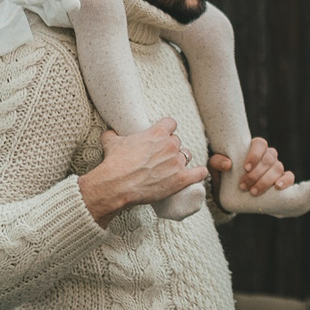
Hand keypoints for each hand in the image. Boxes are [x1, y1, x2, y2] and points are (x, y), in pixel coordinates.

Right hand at [78, 117, 198, 221]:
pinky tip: (197, 174)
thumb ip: (113, 135)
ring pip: (186, 155)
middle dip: (170, 149)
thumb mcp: (112, 143)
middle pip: (177, 142)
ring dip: (180, 161)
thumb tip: (109, 133)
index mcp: (157, 133)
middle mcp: (170, 145)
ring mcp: (177, 162)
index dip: (167, 130)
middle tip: (160, 158)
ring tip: (171, 168)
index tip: (163, 136)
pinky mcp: (181, 179)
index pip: (171, 123)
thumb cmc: (115, 164)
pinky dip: (199, 174)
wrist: (116, 185)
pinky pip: (199, 173)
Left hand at [213, 136, 294, 196]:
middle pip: (269, 159)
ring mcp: (276, 167)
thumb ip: (217, 162)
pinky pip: (289, 176)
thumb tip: (228, 164)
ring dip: (266, 181)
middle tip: (243, 186)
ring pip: (278, 168)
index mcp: (254, 148)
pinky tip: (278, 187)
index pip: (260, 144)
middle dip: (256, 174)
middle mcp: (268, 156)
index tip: (245, 168)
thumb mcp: (215, 167)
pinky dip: (286, 180)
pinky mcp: (282, 179)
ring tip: (254, 192)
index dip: (255, 155)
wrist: (230, 192)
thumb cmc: (223, 174)